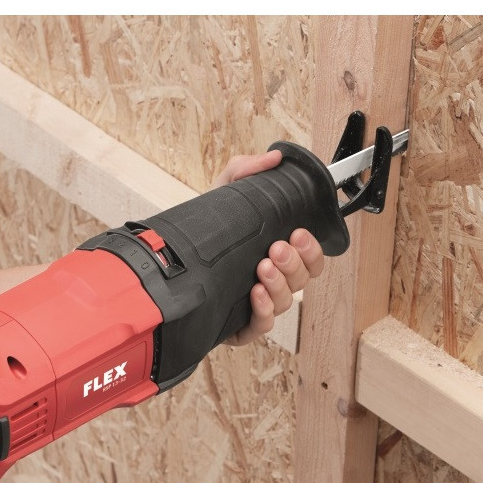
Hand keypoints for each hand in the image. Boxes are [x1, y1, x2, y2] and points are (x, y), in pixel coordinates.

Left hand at [212, 151, 324, 346]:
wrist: (170, 260)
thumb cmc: (206, 231)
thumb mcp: (223, 192)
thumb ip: (246, 169)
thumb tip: (273, 157)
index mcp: (276, 255)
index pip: (310, 258)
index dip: (312, 249)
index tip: (298, 232)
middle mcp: (271, 281)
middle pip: (303, 279)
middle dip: (294, 263)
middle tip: (276, 248)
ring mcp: (257, 305)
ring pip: (286, 302)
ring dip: (279, 284)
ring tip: (262, 267)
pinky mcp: (239, 325)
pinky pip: (262, 325)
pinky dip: (264, 310)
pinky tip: (255, 293)